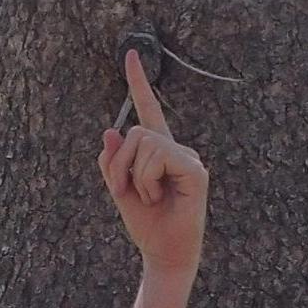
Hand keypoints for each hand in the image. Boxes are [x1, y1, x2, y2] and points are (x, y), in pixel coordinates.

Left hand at [98, 51, 208, 289]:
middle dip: (120, 164)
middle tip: (127, 192)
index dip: (138, 83)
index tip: (130, 54)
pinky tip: (158, 197)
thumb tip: (110, 130)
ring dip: (135, 176)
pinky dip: (147, 181)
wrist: (163, 253)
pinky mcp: (196, 172)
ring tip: (148, 198)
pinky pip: (160, 158)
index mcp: (157, 150)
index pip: (148, 110)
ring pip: (145, 143)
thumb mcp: (119, 189)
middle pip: (135, 132)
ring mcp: (188, 158)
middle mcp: (175, 148)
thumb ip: (113, 161)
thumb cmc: (145, 225)